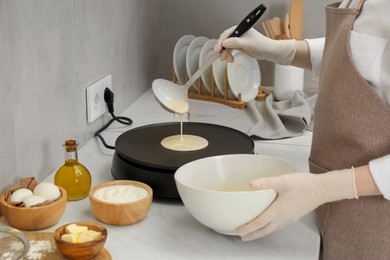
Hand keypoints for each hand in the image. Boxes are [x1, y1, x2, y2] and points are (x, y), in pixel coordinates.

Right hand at [214, 26, 296, 64]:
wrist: (269, 51)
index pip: (227, 34)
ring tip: (226, 59)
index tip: (218, 49)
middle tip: (221, 56)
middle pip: (225, 40)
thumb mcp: (247, 44)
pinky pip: (231, 49)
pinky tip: (230, 59)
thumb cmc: (261, 45)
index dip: (221, 42)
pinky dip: (229, 54)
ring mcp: (239, 40)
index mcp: (240, 28)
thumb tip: (224, 43)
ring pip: (227, 46)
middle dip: (222, 49)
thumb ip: (235, 42)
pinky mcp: (240, 46)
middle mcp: (238, 33)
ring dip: (225, 53)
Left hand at [237, 168, 357, 240]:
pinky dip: (270, 229)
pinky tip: (269, 225)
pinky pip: (278, 226)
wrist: (322, 189)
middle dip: (252, 235)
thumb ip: (266, 182)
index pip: (259, 223)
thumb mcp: (283, 181)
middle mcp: (283, 218)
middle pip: (264, 230)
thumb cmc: (305, 185)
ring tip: (252, 234)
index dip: (248, 228)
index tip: (239, 230)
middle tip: (242, 237)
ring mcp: (289, 219)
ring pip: (271, 230)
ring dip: (260, 233)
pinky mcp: (293, 217)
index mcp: (278, 211)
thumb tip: (251, 184)